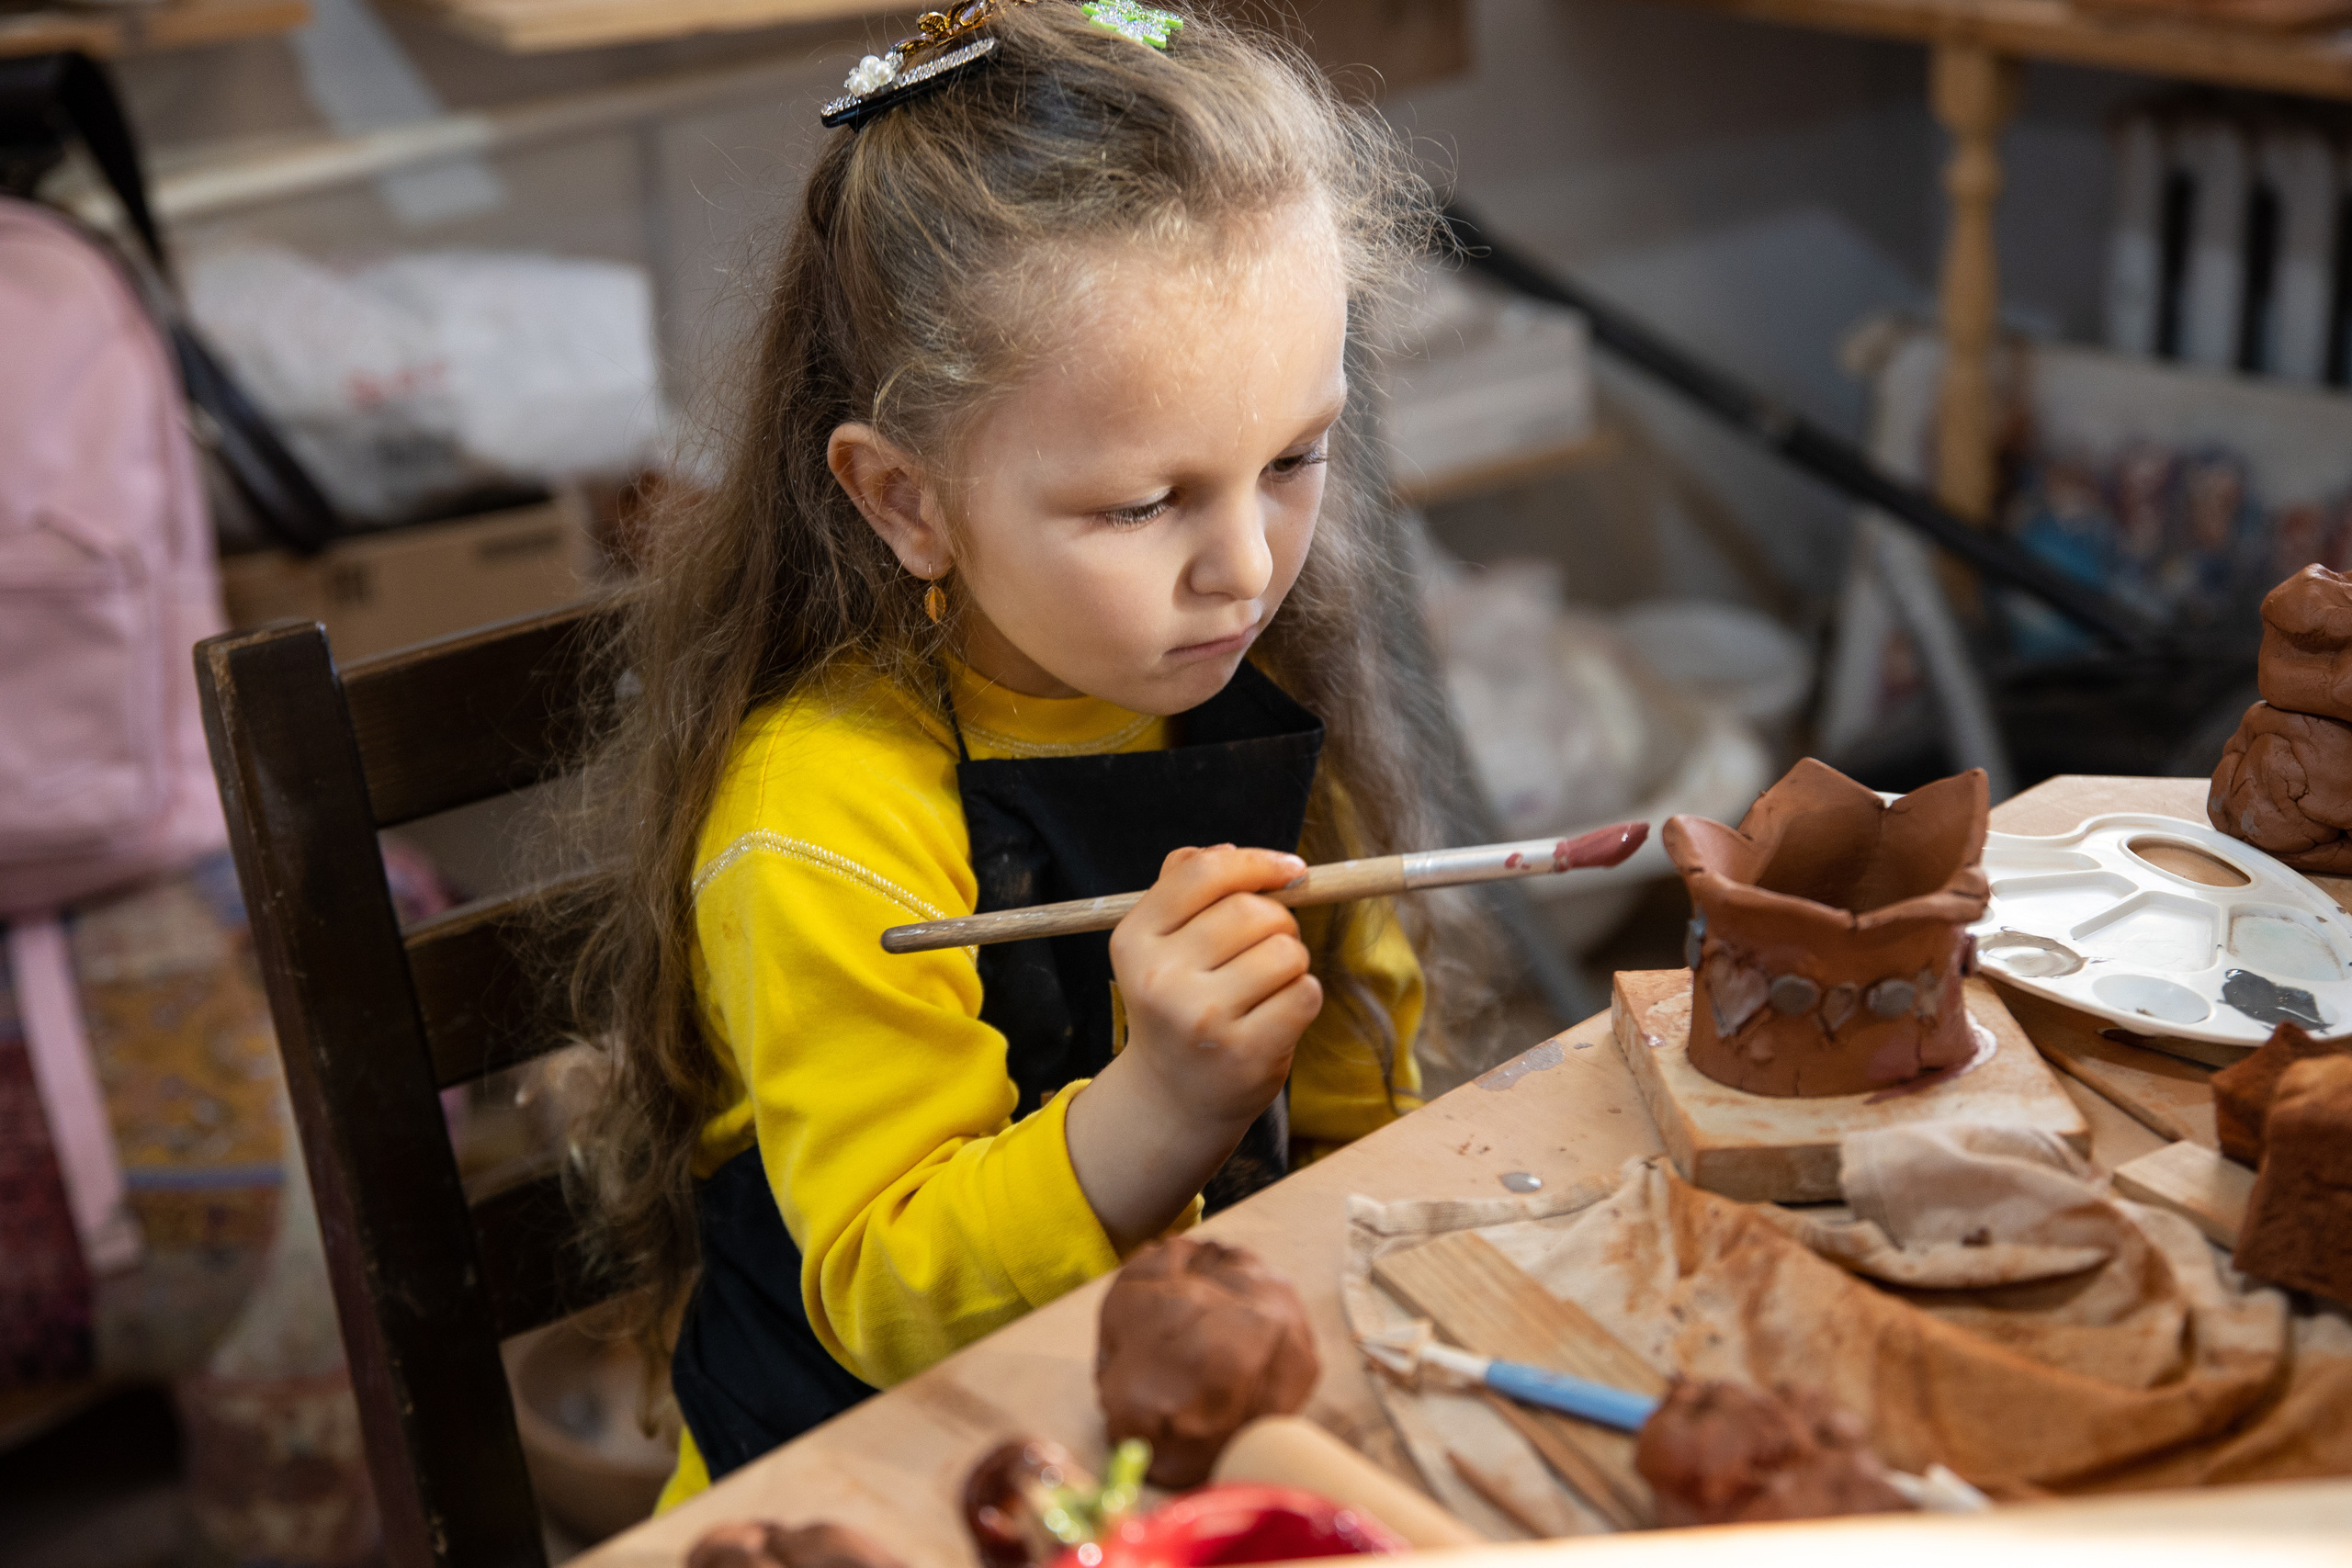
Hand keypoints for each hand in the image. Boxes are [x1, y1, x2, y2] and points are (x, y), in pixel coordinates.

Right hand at [1064, 845, 1323, 1249]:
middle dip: (1278, 920)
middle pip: (1254, 911)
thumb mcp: (1158, 946)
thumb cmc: (1178, 1006)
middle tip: (1267, 947)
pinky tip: (1275, 1015)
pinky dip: (1302, 997)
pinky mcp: (1245, 1053)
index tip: (1291, 869)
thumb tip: (1231, 853)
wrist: (1172, 1098)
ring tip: (1266, 986)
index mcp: (1134, 940)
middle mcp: (1161, 978)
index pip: (1203, 873)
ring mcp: (1203, 1019)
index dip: (1257, 862)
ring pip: (1287, 951)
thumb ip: (1183, 888)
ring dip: (1291, 961)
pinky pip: (1305, 993)